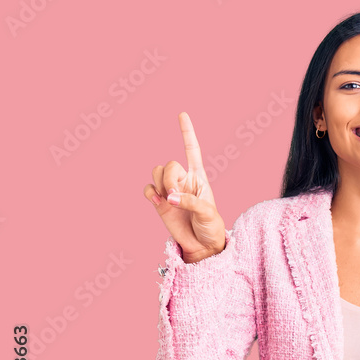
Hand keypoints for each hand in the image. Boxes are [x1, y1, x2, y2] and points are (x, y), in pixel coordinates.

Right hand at [143, 112, 225, 262]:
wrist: (203, 245)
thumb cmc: (211, 226)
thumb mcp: (208, 212)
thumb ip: (190, 202)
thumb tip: (169, 198)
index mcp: (199, 177)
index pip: (192, 149)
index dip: (187, 132)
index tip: (182, 114)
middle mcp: (183, 180)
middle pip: (168, 164)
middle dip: (170, 179)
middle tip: (177, 195)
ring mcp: (170, 190)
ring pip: (156, 173)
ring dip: (161, 185)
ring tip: (171, 201)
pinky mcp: (160, 202)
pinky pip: (148, 188)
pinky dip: (151, 193)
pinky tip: (158, 202)